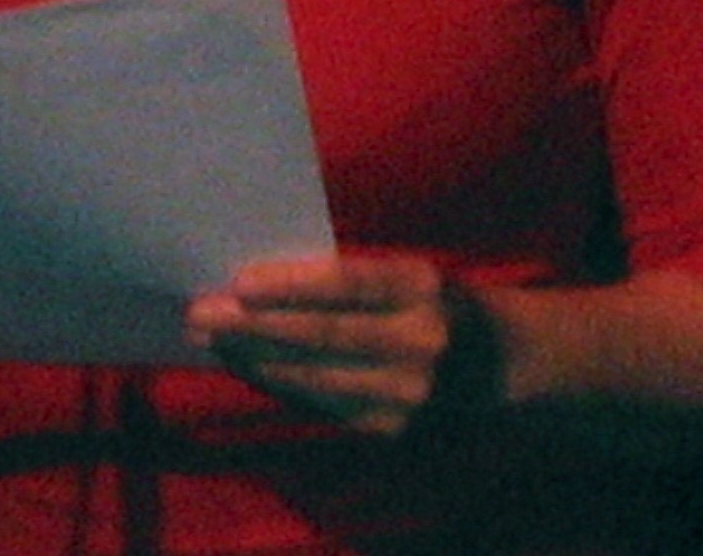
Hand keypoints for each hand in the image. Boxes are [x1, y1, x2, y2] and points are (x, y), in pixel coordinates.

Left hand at [185, 253, 498, 436]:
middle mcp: (420, 343)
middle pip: (322, 336)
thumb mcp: (407, 271)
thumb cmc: (433, 299)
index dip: (289, 285)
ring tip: (211, 341)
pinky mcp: (395, 431)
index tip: (238, 281)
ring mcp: (410, 395)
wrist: (502, 361)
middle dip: (253, 327)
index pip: (346, 284)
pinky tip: (248, 367)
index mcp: (423, 288)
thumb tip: (259, 282)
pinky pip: (323, 407)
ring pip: (316, 378)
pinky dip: (280, 385)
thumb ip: (347, 277)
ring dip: (256, 360)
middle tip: (200, 313)